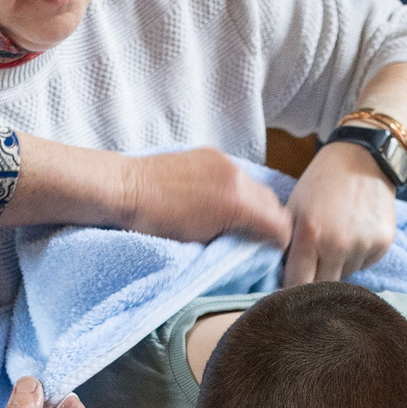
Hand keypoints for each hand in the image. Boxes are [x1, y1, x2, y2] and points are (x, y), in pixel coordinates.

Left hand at [117, 148, 291, 246]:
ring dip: (254, 204)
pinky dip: (237, 189)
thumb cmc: (156, 225)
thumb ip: (237, 240)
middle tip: (255, 238)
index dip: (279, 243)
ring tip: (237, 220)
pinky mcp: (212, 154)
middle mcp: (237, 177)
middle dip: (270, 222)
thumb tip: (254, 243)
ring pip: (256, 187)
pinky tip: (221, 200)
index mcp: (238, 203)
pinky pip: (238, 174)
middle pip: (273, 203)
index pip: (281, 224)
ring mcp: (225, 162)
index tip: (269, 253)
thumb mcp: (203, 243)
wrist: (125, 189)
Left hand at [285, 138, 397, 283]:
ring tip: (338, 240)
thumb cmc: (321, 182)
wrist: (363, 158)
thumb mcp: (294, 207)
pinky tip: (355, 234)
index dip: (292, 288)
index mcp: (310, 234)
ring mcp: (363, 245)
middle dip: (315, 281)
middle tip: (313, 265)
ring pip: (345, 276)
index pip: (297, 284)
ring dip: (338, 267)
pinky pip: (364, 265)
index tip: (291, 286)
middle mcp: (338, 244)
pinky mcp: (383, 244)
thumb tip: (278, 275)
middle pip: (323, 287)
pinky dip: (357, 257)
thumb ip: (285, 242)